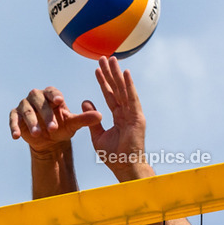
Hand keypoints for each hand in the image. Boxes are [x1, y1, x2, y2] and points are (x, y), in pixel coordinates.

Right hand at [9, 87, 102, 153]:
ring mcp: (24, 106)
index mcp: (51, 95)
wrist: (48, 141)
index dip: (55, 96)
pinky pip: (13, 119)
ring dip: (31, 122)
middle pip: (38, 101)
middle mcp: (36, 97)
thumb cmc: (61, 128)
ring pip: (26, 111)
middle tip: (53, 128)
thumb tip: (100, 116)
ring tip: (38, 134)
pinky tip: (16, 136)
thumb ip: (84, 119)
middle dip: (45, 114)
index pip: (52, 92)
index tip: (60, 102)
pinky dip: (14, 127)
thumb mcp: (73, 125)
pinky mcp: (15, 116)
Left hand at [85, 56, 147, 179]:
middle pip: (117, 88)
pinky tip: (125, 73)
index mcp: (119, 116)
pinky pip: (132, 99)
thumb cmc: (113, 155)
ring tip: (112, 59)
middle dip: (110, 73)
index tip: (97, 69)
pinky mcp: (137, 118)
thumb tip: (86, 102)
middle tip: (104, 57)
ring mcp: (133, 114)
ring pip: (124, 90)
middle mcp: (127, 112)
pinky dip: (129, 86)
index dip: (103, 82)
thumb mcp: (97, 135)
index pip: (109, 95)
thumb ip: (92, 119)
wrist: (124, 167)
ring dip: (118, 74)